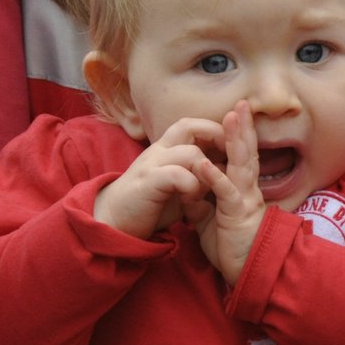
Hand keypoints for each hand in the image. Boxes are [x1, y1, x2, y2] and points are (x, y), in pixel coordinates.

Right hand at [95, 117, 224, 238]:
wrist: (112, 220)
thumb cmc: (148, 203)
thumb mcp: (177, 186)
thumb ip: (197, 176)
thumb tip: (225, 172)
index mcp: (166, 149)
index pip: (192, 124)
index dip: (215, 130)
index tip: (232, 147)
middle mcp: (158, 151)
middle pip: (189, 125)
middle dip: (215, 136)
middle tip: (229, 158)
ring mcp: (151, 164)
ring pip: (189, 151)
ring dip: (206, 171)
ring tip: (207, 191)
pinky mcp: (147, 182)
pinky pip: (176, 173)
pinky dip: (191, 185)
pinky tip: (193, 200)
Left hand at [189, 102, 266, 284]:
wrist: (248, 272)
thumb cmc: (232, 248)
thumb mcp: (211, 221)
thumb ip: (201, 204)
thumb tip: (189, 192)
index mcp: (241, 190)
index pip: (240, 157)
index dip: (239, 135)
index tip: (235, 114)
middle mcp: (246, 190)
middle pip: (245, 152)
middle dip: (242, 127)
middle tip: (242, 103)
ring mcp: (244, 200)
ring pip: (241, 164)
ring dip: (235, 140)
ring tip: (231, 117)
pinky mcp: (236, 214)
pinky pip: (225, 193)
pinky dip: (214, 176)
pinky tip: (204, 162)